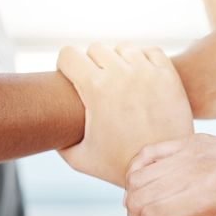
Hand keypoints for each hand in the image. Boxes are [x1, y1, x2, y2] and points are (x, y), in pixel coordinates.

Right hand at [57, 43, 192, 184]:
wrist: (164, 167)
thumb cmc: (120, 165)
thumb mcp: (79, 157)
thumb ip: (58, 139)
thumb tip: (47, 126)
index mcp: (96, 88)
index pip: (68, 54)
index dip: (65, 66)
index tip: (71, 78)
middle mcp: (121, 74)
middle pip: (96, 49)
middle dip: (92, 64)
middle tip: (97, 85)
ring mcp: (147, 72)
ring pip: (123, 48)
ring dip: (118, 61)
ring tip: (120, 81)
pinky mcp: (168, 75)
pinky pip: (151, 52)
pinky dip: (144, 60)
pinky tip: (141, 77)